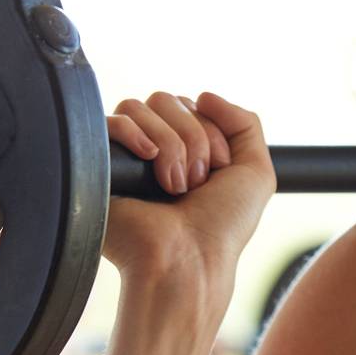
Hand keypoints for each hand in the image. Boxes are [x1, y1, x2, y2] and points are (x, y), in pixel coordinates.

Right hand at [105, 92, 276, 290]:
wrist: (188, 260)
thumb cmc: (222, 227)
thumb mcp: (255, 173)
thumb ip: (245, 124)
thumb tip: (204, 94)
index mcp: (185, 150)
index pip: (190, 104)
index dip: (210, 131)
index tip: (218, 172)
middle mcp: (153, 150)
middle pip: (166, 100)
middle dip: (192, 137)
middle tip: (196, 182)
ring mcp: (125, 156)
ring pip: (140, 107)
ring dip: (170, 144)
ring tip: (175, 186)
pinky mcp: (100, 165)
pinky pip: (110, 121)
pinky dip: (135, 134)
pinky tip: (149, 159)